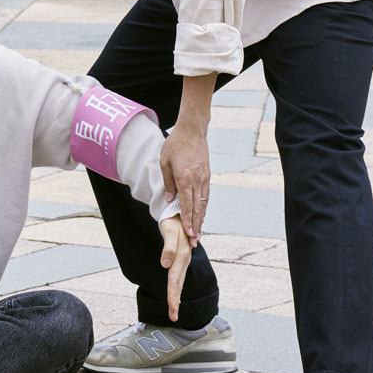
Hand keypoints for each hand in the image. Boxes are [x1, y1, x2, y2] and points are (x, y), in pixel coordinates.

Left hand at [159, 121, 210, 245]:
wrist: (193, 130)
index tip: (189, 234)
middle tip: (195, 242)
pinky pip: (205, 196)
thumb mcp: (164, 161)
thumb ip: (168, 182)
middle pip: (197, 209)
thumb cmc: (175, 144)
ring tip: (199, 234)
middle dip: (196, 227)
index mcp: (185, 178)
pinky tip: (202, 215)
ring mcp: (204, 179)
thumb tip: (171, 199)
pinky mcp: (207, 176)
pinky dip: (204, 208)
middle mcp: (197, 181)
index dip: (188, 221)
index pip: (187, 205)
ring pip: (203, 204)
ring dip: (201, 220)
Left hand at [159, 216, 191, 320]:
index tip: (172, 309)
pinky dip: (177, 287)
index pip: (175, 280)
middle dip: (175, 301)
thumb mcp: (169, 232)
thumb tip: (165, 265)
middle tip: (173, 317)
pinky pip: (179, 276)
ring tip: (174, 311)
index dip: (173, 295)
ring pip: (179, 282)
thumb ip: (168, 248)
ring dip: (176, 297)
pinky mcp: (181, 258)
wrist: (179, 213)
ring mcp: (184, 260)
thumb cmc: (173, 222)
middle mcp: (184, 261)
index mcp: (181, 257)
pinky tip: (176, 295)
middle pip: (178, 284)